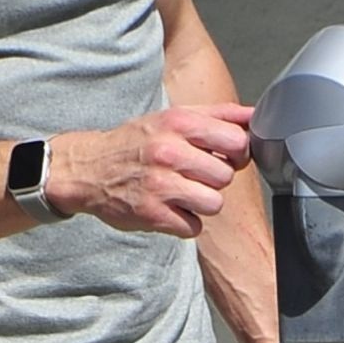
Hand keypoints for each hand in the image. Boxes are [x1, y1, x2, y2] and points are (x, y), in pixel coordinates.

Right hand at [48, 104, 253, 238]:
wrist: (88, 168)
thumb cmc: (137, 143)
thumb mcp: (173, 118)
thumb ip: (218, 115)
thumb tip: (255, 116)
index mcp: (178, 123)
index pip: (237, 141)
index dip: (236, 153)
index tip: (222, 157)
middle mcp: (169, 152)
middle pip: (226, 176)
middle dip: (214, 179)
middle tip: (192, 176)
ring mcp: (159, 185)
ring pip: (214, 203)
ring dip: (202, 203)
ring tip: (182, 194)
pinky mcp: (151, 214)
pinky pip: (193, 227)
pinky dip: (184, 223)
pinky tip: (169, 209)